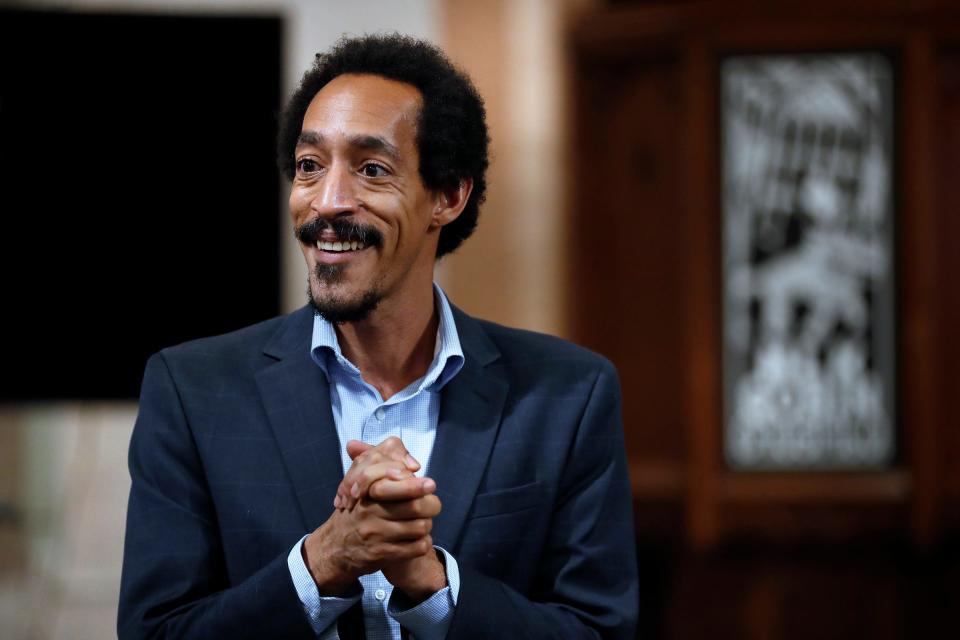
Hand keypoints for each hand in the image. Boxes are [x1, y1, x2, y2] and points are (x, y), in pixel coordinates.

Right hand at [333, 437, 448, 600]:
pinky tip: (417, 539)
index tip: (430, 484)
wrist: (335, 547)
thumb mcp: (363, 485)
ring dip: (427, 525)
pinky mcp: (381, 554)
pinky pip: (417, 547)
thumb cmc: (358, 511)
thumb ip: (384, 467)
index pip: (397, 481)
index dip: (416, 484)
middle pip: (415, 505)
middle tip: (433, 505)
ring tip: (422, 523)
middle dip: (431, 505)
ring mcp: (374, 533)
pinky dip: (423, 543)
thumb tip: (413, 463)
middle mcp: (369, 510)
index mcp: (367, 490)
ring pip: (420, 527)